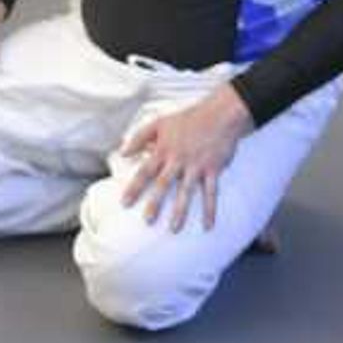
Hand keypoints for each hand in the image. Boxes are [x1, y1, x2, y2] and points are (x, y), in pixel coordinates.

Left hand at [114, 86, 254, 235]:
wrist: (220, 114)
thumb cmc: (189, 118)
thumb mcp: (159, 122)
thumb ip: (139, 137)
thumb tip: (122, 152)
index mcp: (164, 150)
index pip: (145, 171)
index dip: (134, 187)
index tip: (124, 203)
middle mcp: (179, 160)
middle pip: (164, 184)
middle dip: (155, 203)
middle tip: (147, 221)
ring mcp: (196, 166)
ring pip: (186, 191)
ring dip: (180, 211)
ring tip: (174, 229)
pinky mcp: (213, 170)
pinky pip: (211, 193)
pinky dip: (210, 210)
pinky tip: (207, 226)